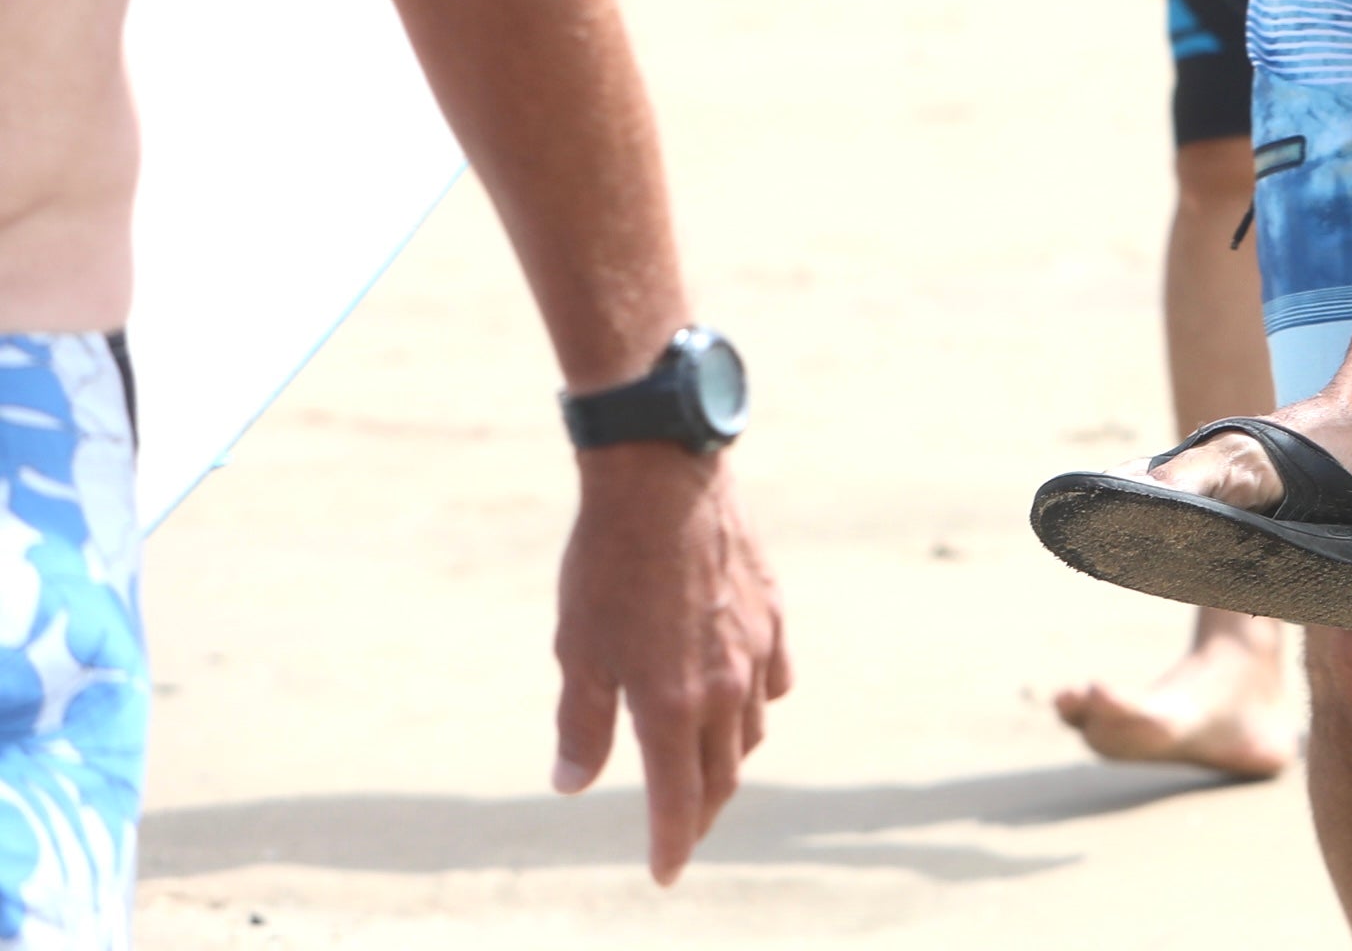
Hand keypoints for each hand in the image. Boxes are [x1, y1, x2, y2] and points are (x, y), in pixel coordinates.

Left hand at [553, 444, 791, 883]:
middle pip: (723, 776)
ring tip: (705, 771)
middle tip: (682, 833)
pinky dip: (755, 705)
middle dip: (700, 813)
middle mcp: (724, 688)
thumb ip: (582, 725)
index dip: (671, 844)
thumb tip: (574, 783)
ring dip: (728, 761)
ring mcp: (756, 650)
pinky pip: (773, 680)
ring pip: (752, 731)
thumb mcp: (578, 651)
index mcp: (671, 706)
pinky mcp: (772, 614)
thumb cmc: (608, 567)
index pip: (677, 801)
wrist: (664, 481)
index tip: (665, 875)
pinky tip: (740, 699)